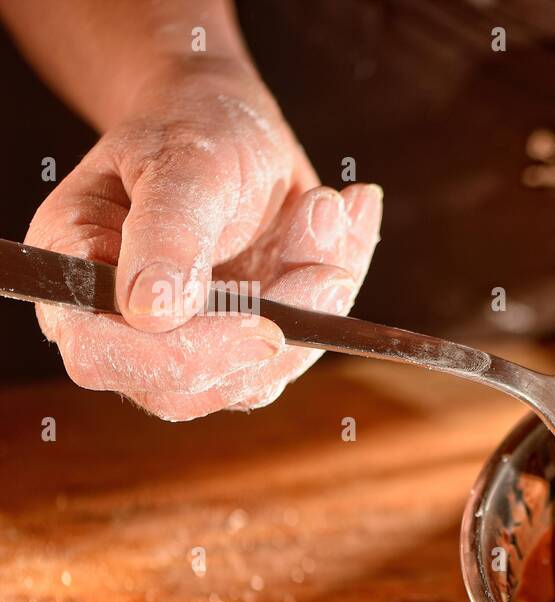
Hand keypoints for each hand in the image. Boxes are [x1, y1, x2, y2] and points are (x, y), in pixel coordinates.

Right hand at [25, 61, 381, 420]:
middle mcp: (120, 326)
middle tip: (327, 253)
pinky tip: (344, 219)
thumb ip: (167, 233)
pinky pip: (298, 351)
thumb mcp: (182, 163)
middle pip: (187, 388)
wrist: (228, 124)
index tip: (265, 326)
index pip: (104, 355)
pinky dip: (333, 293)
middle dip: (274, 327)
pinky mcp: (239, 349)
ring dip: (314, 302)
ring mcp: (184, 346)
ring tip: (325, 208)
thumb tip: (150, 313)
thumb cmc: (190, 129)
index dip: (183, 355)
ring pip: (257, 376)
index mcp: (76, 273)